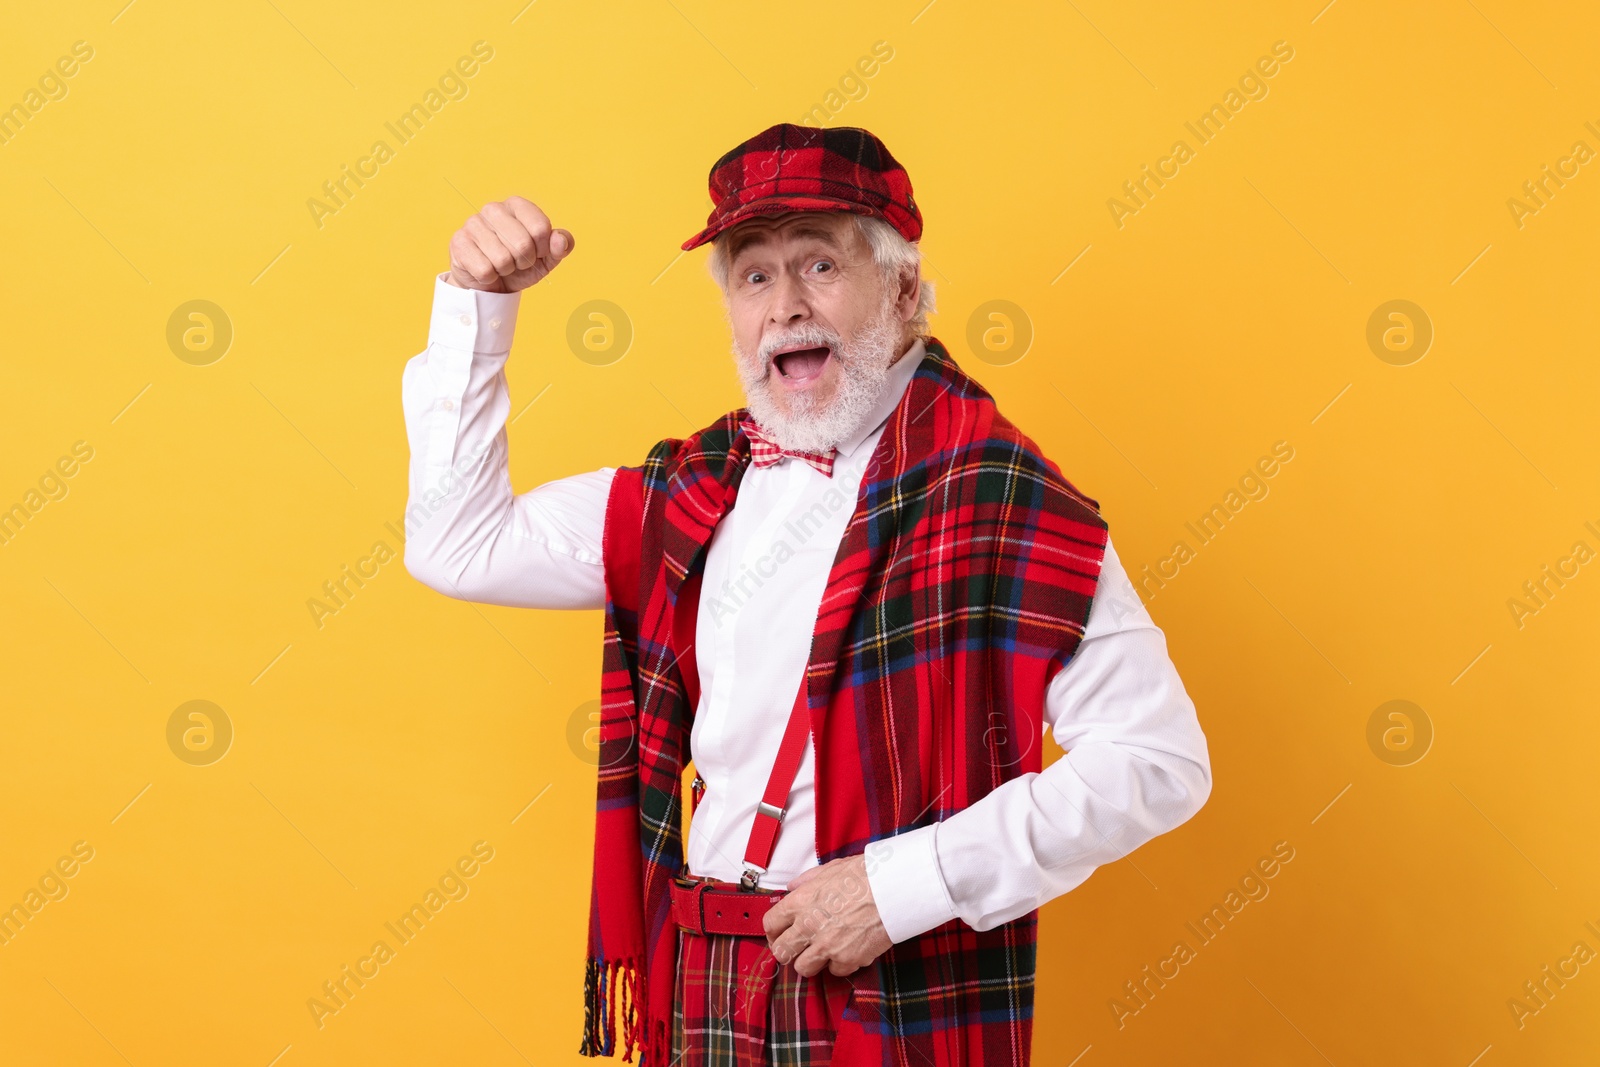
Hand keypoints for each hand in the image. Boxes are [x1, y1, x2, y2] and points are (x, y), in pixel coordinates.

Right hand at [446, 196, 573, 292]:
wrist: (490, 284)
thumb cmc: (520, 265)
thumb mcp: (547, 258)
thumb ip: (561, 246)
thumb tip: (560, 240)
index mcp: (517, 205)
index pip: (541, 228)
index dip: (544, 250)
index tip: (537, 253)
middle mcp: (494, 209)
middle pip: (523, 244)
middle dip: (525, 262)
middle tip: (517, 262)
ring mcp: (473, 223)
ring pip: (503, 259)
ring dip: (506, 270)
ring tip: (501, 265)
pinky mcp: (459, 242)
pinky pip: (485, 270)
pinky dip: (490, 277)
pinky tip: (486, 270)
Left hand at [763, 855, 892, 977]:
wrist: (893, 889)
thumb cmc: (865, 875)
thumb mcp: (831, 869)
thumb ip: (807, 881)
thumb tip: (792, 887)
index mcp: (801, 902)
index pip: (770, 924)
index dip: (774, 931)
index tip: (780, 933)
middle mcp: (808, 926)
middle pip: (780, 952)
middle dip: (787, 951)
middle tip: (798, 948)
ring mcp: (826, 946)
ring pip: (803, 968)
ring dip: (812, 961)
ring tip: (823, 950)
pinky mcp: (846, 959)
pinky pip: (834, 971)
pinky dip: (841, 963)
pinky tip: (849, 949)